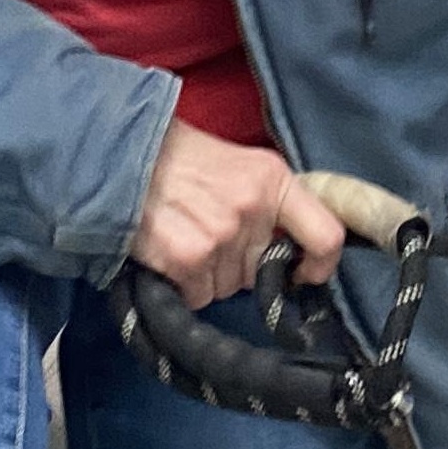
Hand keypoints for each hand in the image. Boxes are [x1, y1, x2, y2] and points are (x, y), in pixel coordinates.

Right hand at [132, 120, 345, 309]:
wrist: (121, 153)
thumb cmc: (179, 160)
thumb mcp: (240, 166)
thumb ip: (270, 203)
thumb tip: (289, 251)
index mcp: (274, 180)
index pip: (326, 236)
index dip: (320, 266)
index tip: (302, 274)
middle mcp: (253, 208)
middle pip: (261, 271)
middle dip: (237, 265)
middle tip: (206, 233)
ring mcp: (222, 235)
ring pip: (228, 287)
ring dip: (206, 274)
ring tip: (183, 236)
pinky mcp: (189, 258)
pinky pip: (199, 295)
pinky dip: (182, 284)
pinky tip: (167, 253)